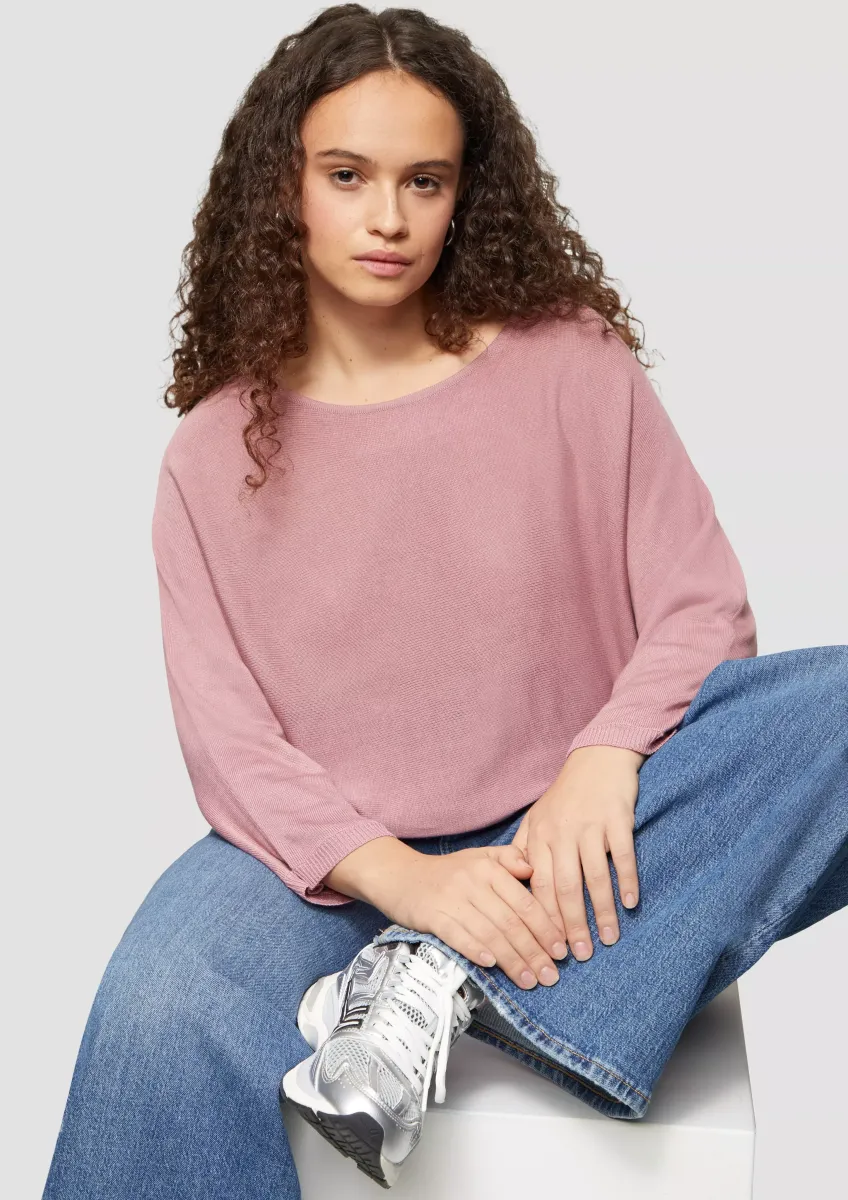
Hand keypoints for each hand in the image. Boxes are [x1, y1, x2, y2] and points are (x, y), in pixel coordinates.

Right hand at [382, 844, 569, 989]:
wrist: (399, 875)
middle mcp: (473, 882)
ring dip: (512, 961)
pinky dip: (475, 950)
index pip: (525, 902)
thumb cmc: (447, 872)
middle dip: (534, 952)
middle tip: (551, 975)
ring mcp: (452, 899)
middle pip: (511, 922)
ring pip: (489, 933)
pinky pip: (458, 935)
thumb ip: (509, 859)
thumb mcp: (480, 857)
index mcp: (490, 868)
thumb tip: (534, 869)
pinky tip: (491, 965)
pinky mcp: (432, 915)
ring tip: (529, 981)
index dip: (546, 929)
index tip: (561, 951)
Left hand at [511, 746, 644, 959]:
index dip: (544, 920)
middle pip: (564, 888)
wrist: (597, 758)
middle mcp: (561, 832)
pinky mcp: (617, 818)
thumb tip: (512, 887)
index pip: (537, 886)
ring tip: (609, 939)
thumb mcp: (537, 818)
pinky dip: (627, 881)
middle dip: (571, 925)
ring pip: (594, 877)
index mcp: (539, 836)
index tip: (549, 947)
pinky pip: (622, 855)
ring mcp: (589, 825)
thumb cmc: (566, 795)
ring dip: (602, 912)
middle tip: (580, 955)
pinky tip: (630, 904)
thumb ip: (524, 850)